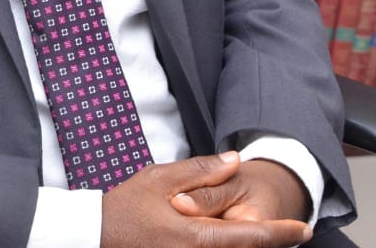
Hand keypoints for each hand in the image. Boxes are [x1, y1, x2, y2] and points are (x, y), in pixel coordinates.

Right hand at [100, 153, 312, 247]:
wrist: (96, 237)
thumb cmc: (125, 207)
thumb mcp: (160, 178)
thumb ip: (201, 171)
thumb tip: (235, 161)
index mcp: (196, 236)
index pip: (250, 237)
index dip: (281, 233)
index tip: (304, 228)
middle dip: (265, 240)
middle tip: (282, 229)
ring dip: (244, 242)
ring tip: (254, 230)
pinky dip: (226, 245)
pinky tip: (224, 233)